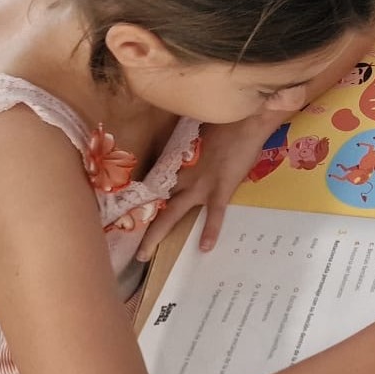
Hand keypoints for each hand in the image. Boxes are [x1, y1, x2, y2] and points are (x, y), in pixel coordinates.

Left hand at [138, 120, 269, 260]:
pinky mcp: (221, 188)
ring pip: (172, 212)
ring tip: (144, 254)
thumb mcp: (203, 133)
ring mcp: (201, 184)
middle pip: (157, 204)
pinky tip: (205, 247)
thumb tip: (195, 150)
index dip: (142, 199)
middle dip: (142, 225)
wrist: (247, 119)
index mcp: (181, 163)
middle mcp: (184, 176)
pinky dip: (210, 230)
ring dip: (157, 233)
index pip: (155, 184)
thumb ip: (195, 146)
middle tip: (129, 245)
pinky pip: (214, 213)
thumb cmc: (227, 122)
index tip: (127, 213)